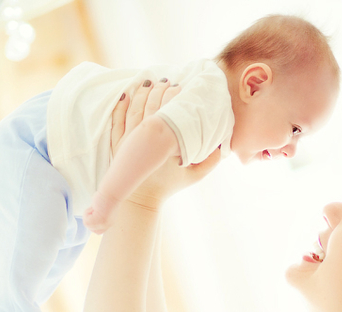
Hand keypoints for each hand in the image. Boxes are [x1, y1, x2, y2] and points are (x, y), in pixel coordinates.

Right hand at [82, 191, 117, 234]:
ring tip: (95, 207)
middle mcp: (107, 225)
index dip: (93, 223)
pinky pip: (86, 221)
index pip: (98, 231)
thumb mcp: (102, 210)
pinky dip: (86, 212)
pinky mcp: (99, 220)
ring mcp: (103, 224)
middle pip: (92, 230)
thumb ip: (98, 216)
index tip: (95, 213)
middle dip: (90, 220)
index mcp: (109, 223)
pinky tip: (93, 207)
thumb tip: (91, 216)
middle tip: (94, 209)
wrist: (112, 192)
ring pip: (87, 224)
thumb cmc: (106, 196)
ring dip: (88, 214)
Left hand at [110, 80, 220, 210]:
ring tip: (149, 82)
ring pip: (135, 109)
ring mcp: (129, 140)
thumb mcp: (194, 176)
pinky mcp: (117, 144)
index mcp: (166, 142)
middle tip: (166, 81)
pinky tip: (126, 94)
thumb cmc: (168, 187)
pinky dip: (121, 106)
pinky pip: (117, 120)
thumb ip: (211, 160)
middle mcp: (147, 138)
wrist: (141, 200)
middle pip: (152, 105)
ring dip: (142, 93)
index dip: (175, 95)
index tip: (180, 87)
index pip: (170, 111)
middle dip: (159, 89)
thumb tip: (224, 144)